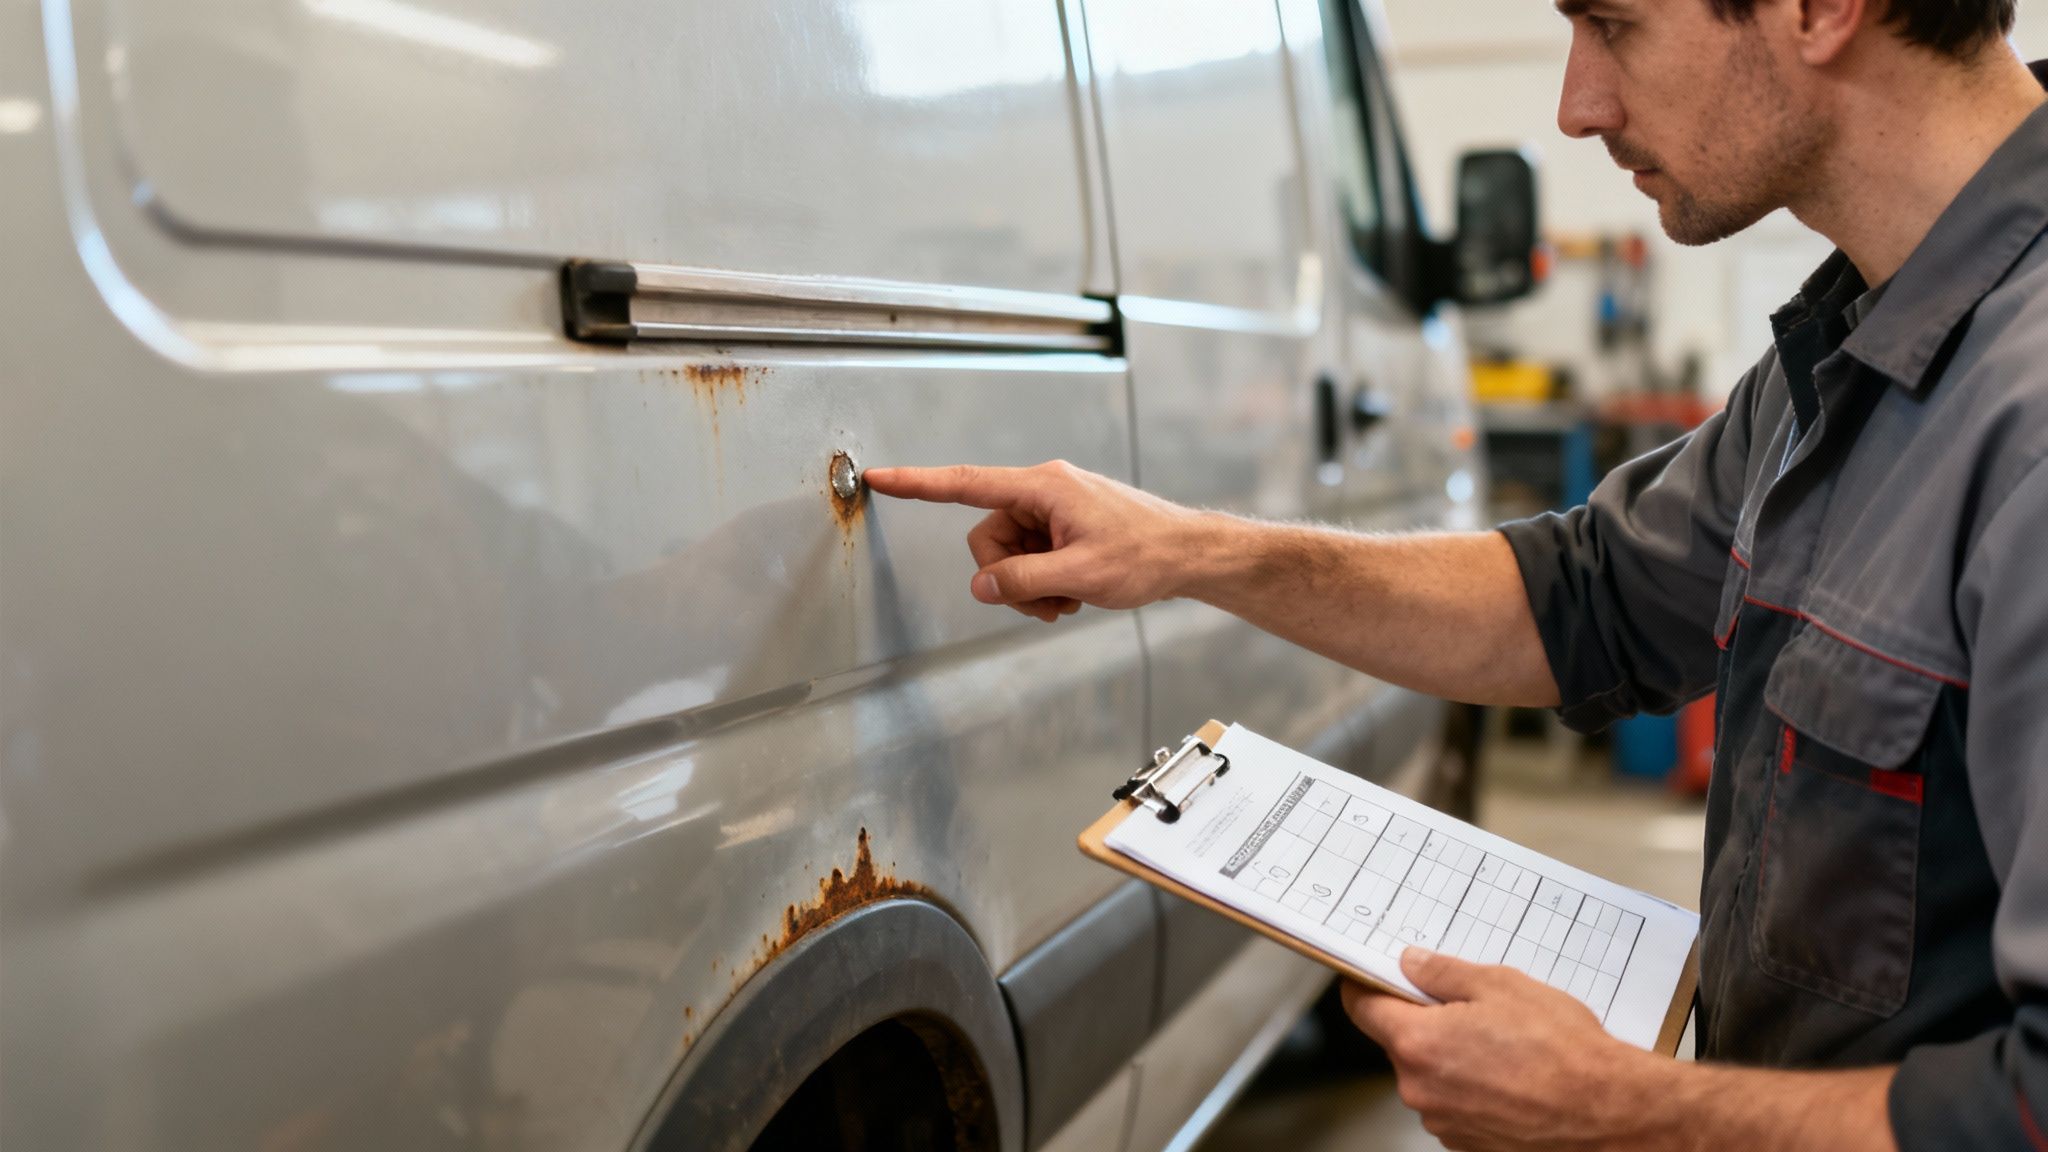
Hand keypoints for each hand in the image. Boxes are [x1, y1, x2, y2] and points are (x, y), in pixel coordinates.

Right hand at [862, 461, 1208, 621]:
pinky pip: (1031, 556)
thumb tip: (982, 586)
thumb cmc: (1148, 553)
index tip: (881, 476)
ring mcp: (1056, 509)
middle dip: (1008, 577)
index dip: (919, 483)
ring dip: (1029, 585)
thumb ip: (1023, 580)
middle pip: (988, 537)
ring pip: (1009, 553)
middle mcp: (1045, 490)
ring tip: (1067, 601)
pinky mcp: (1066, 525)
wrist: (1190, 555)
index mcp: (1044, 487)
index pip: (967, 483)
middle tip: (1046, 602)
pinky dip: (1044, 581)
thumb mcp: (1080, 576)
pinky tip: (1074, 594)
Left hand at [1342, 947, 1662, 1149]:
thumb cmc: (1563, 1053)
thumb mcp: (1501, 986)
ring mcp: (1444, 1123)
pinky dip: (1472, 1089)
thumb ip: (1443, 974)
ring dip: (1452, 1059)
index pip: (1362, 1008)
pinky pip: (1455, 1105)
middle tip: (1470, 1008)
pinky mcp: (1468, 1144)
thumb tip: (1411, 964)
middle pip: (1400, 1043)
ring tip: (1504, 1047)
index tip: (1372, 974)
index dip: (1366, 985)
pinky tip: (1510, 1077)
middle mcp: (1421, 1090)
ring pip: (1430, 1076)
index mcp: (1418, 1043)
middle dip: (1425, 1022)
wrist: (1610, 1112)